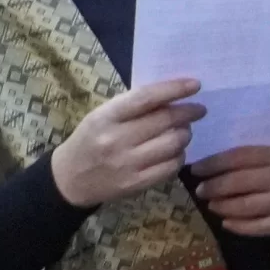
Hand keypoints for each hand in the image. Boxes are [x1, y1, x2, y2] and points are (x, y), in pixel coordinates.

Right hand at [52, 78, 204, 208]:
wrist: (70, 179)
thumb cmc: (92, 139)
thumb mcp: (103, 116)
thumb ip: (134, 106)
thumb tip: (174, 96)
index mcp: (106, 117)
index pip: (146, 98)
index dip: (174, 89)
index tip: (195, 85)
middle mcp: (116, 140)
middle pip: (165, 121)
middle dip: (188, 113)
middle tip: (198, 110)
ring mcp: (127, 164)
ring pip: (174, 144)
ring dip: (185, 134)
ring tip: (183, 131)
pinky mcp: (136, 184)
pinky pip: (172, 166)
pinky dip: (179, 156)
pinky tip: (174, 152)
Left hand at [192, 145, 269, 236]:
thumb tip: (232, 162)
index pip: (238, 157)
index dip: (213, 163)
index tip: (196, 169)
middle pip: (238, 181)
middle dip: (214, 187)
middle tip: (200, 191)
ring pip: (247, 205)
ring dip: (224, 206)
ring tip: (212, 207)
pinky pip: (263, 226)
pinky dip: (242, 226)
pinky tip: (227, 224)